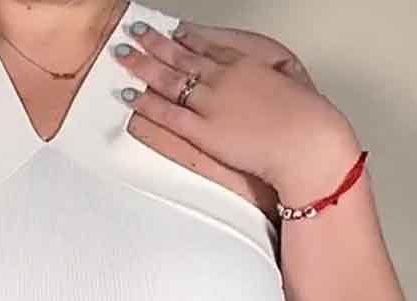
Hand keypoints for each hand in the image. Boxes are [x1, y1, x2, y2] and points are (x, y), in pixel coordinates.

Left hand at [115, 20, 360, 194]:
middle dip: (155, 42)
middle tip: (136, 32)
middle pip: (181, 56)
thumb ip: (268, 75)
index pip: (209, 45)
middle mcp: (223, 77)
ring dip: (142, 65)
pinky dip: (145, 102)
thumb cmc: (305, 119)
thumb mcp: (291, 82)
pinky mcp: (202, 130)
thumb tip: (260, 76)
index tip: (174, 31)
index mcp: (246, 63)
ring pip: (168, 78)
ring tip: (122, 55)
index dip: (187, 38)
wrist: (305, 143)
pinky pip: (166, 113)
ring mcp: (211, 103)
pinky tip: (130, 94)